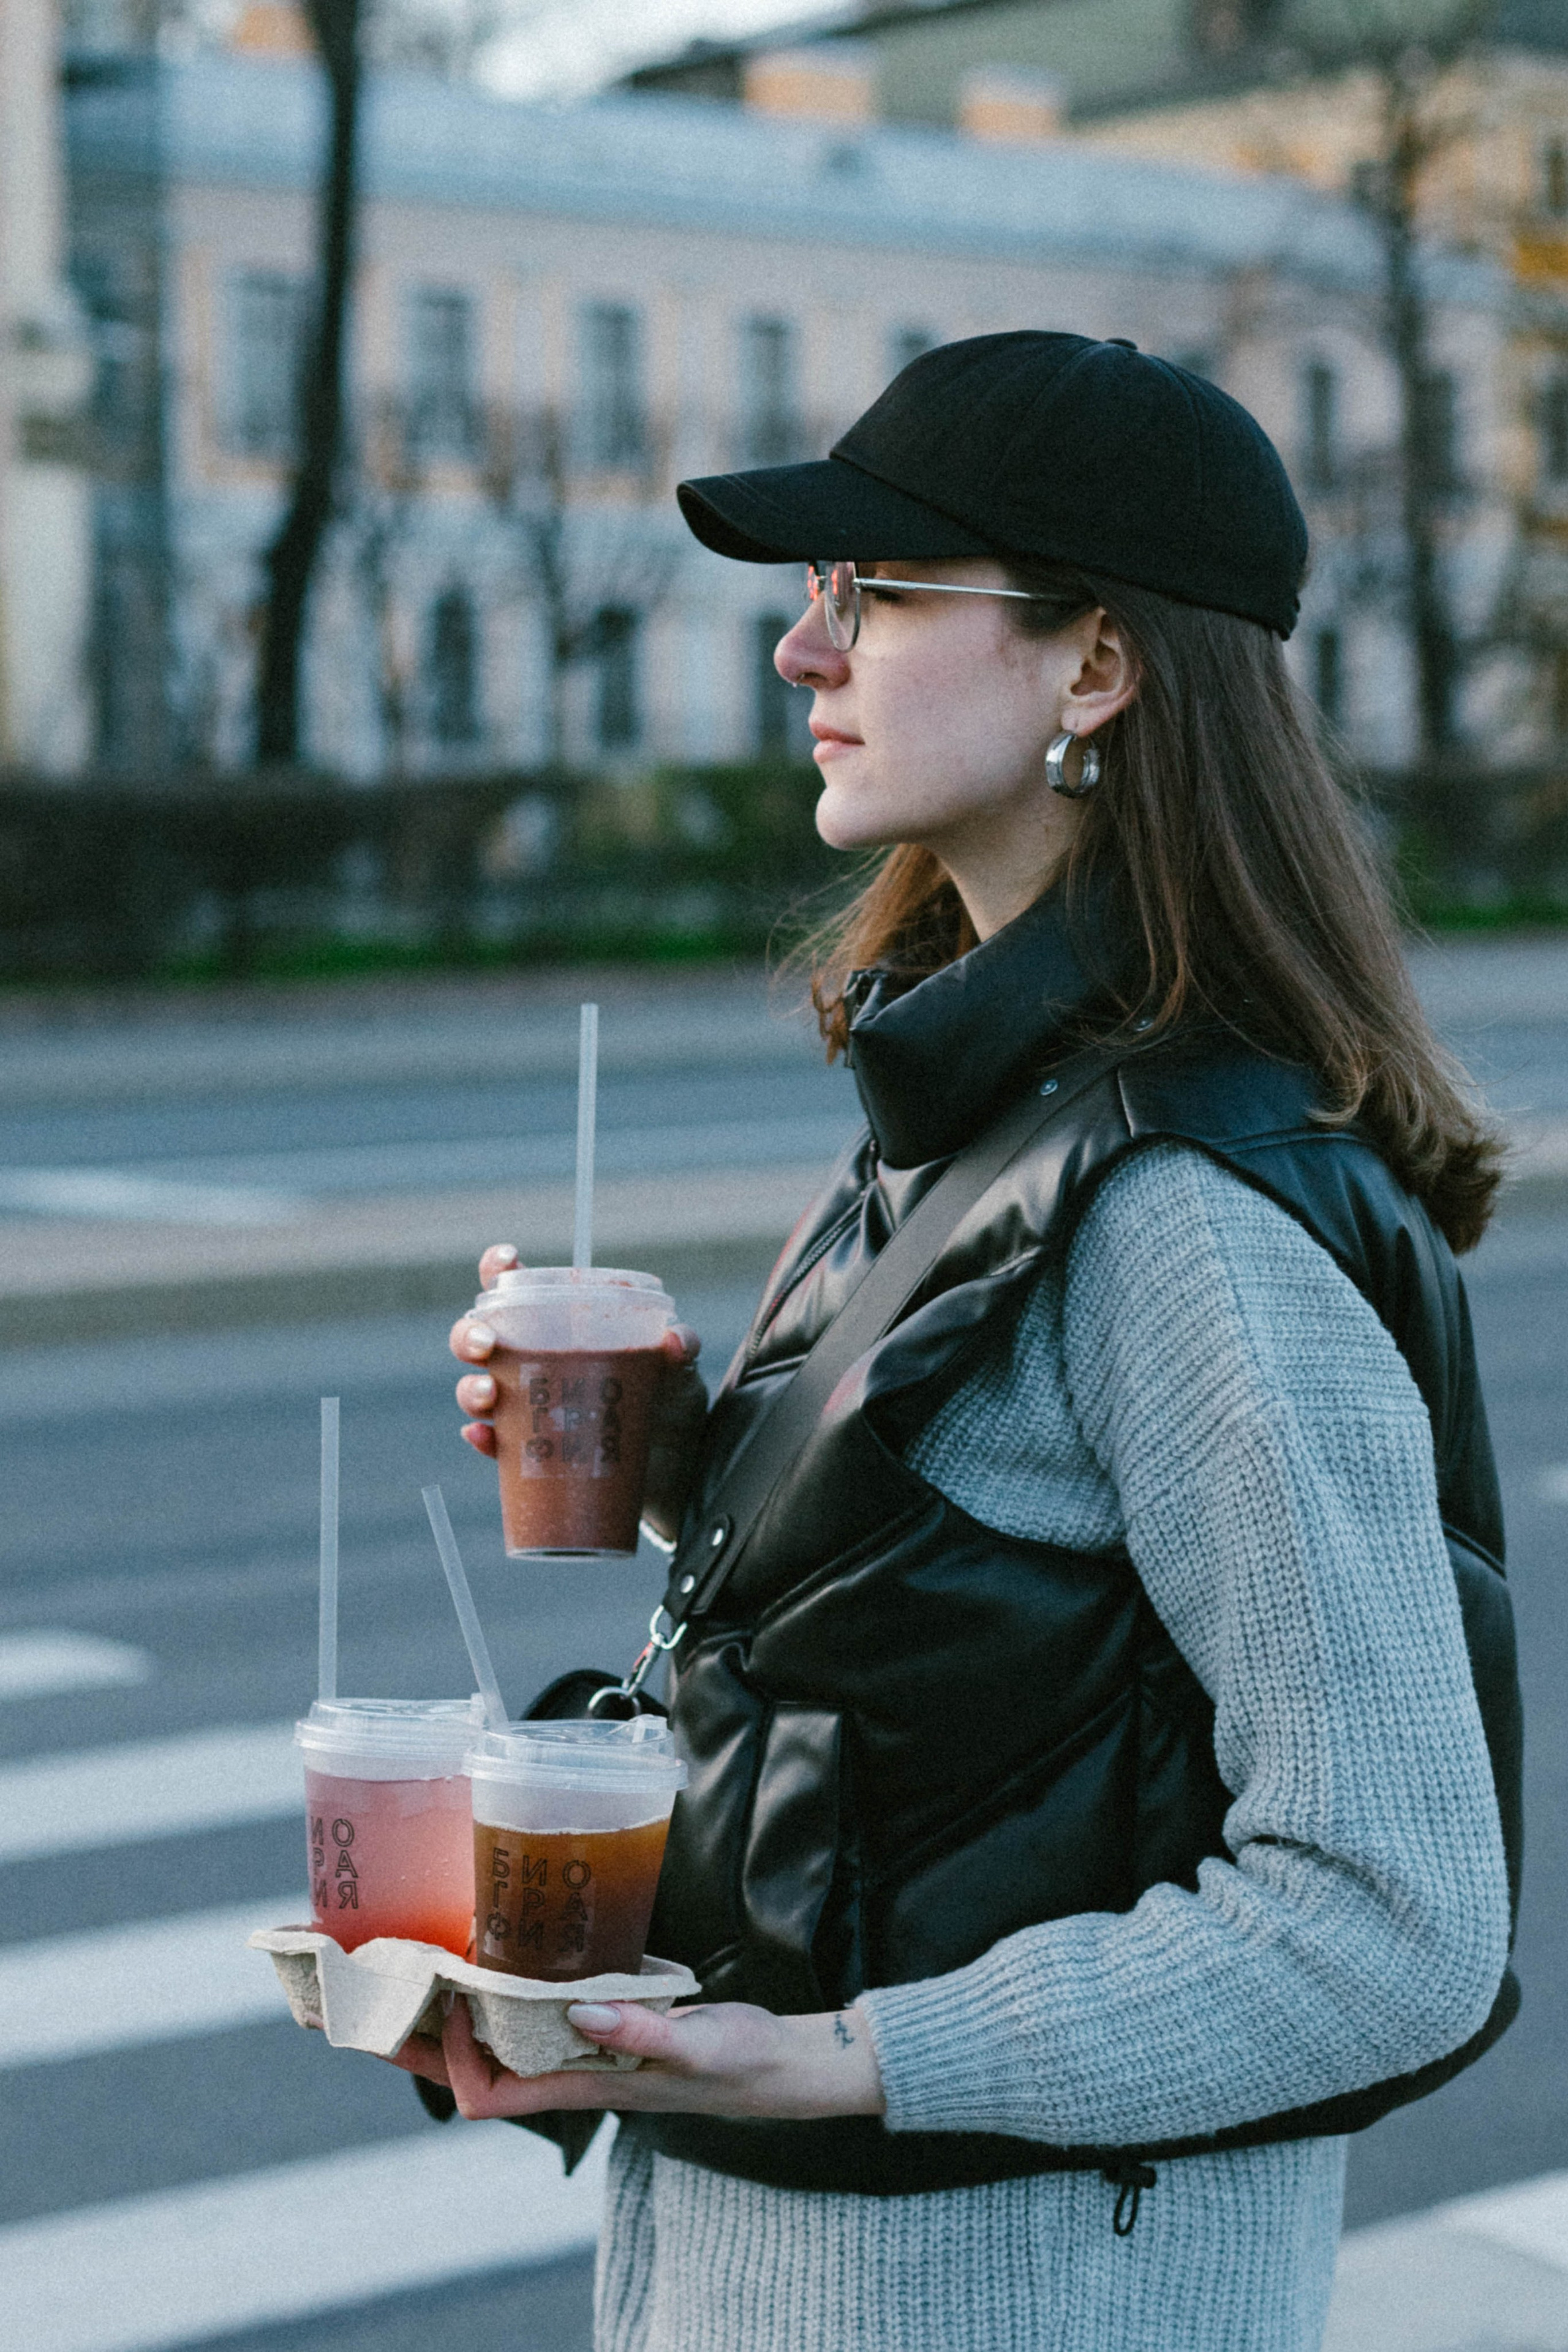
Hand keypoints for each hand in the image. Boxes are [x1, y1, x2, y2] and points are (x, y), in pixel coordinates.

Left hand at [384, 1992, 885, 2123]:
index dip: (454, 2058)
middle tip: (363, 1996)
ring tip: (401, 1972)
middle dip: (414, 2039)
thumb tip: (586, 2014)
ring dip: (444, 2015)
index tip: (442, 2001)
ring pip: (492, 2042)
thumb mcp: (701, 2045)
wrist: (779, 2064)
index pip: (489, 2091)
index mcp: (584, 2083)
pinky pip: (527, 2016)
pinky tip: (488, 1956)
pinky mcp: (599, 2024)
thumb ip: (649, 2031)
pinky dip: (495, 1991)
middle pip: (471, 2068)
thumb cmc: (739, 2061)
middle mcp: (570, 2070)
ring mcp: (581, 2049)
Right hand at [449, 1245, 707, 1540]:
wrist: (676, 1467)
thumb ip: (681, 1347)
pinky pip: (495, 1446)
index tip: (507, 1260)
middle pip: (478, 1339)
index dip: (499, 1267)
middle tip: (486, 1343)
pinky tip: (484, 1437)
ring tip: (490, 1393)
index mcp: (561, 1328)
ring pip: (477, 1391)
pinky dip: (483, 1440)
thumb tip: (673, 1340)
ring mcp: (528, 1408)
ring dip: (471, 1389)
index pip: (517, 1289)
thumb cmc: (669, 1403)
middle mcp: (534, 1363)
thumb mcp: (679, 1370)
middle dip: (468, 1335)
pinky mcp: (531, 1452)